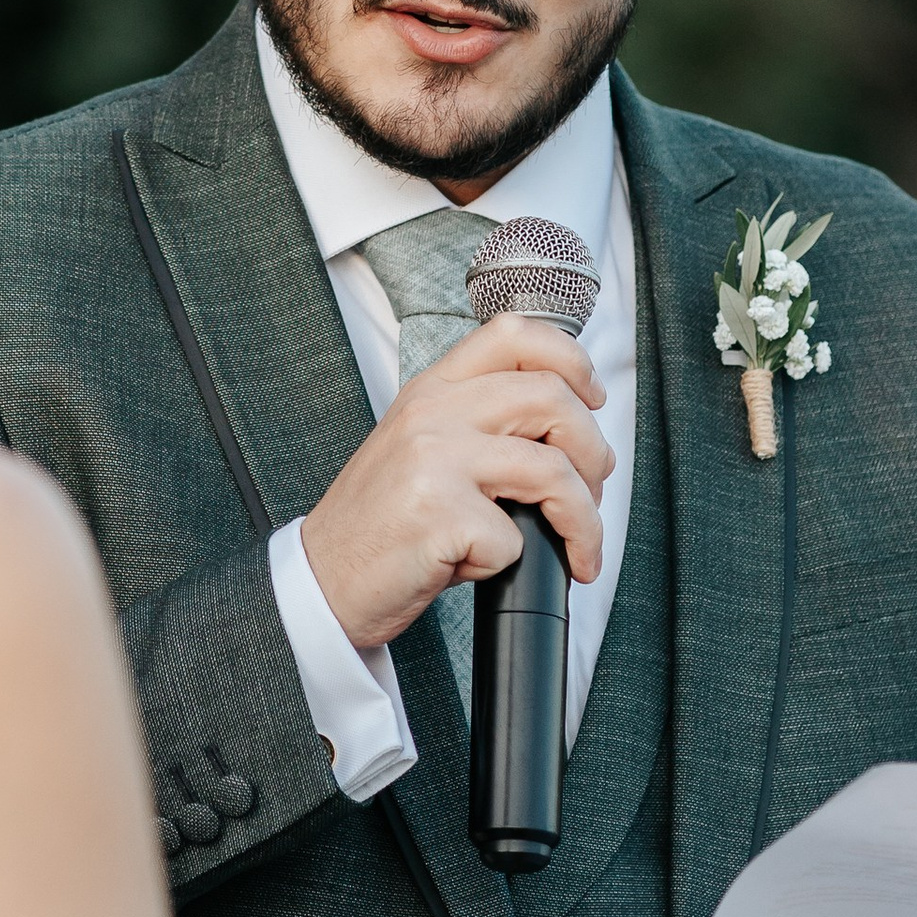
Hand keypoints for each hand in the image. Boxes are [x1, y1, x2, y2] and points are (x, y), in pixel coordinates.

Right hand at [299, 319, 612, 653]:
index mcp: (430, 390)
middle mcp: (432, 414)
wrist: (322, 581)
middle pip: (552, 398)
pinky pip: (516, 538)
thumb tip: (564, 436)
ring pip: (552, 470)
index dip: (571, 361)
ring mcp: (434, 461)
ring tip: (578, 546)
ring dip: (583, 519)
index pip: (514, 335)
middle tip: (592, 490)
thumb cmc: (378, 524)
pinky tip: (482, 566)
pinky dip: (513, 562)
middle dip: (594, 452)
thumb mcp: (420, 450)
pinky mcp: (440, 515)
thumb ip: (478, 425)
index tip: (590, 398)